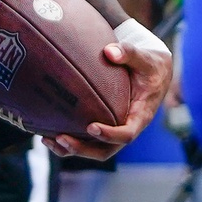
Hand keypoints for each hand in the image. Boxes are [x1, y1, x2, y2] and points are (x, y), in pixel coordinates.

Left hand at [45, 24, 173, 161]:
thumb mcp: (144, 58)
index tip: (91, 127)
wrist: (153, 72)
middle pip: (106, 150)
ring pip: (94, 150)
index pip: (127, 134)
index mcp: (141, 116)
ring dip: (72, 149)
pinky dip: (68, 142)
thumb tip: (109, 51)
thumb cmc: (149, 65)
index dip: (109, 134)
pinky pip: (87, 141)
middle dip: (83, 148)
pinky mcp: (103, 127)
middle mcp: (127, 127)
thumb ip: (129, 53)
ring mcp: (114, 130)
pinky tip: (47, 135)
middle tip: (61, 138)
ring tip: (49, 140)